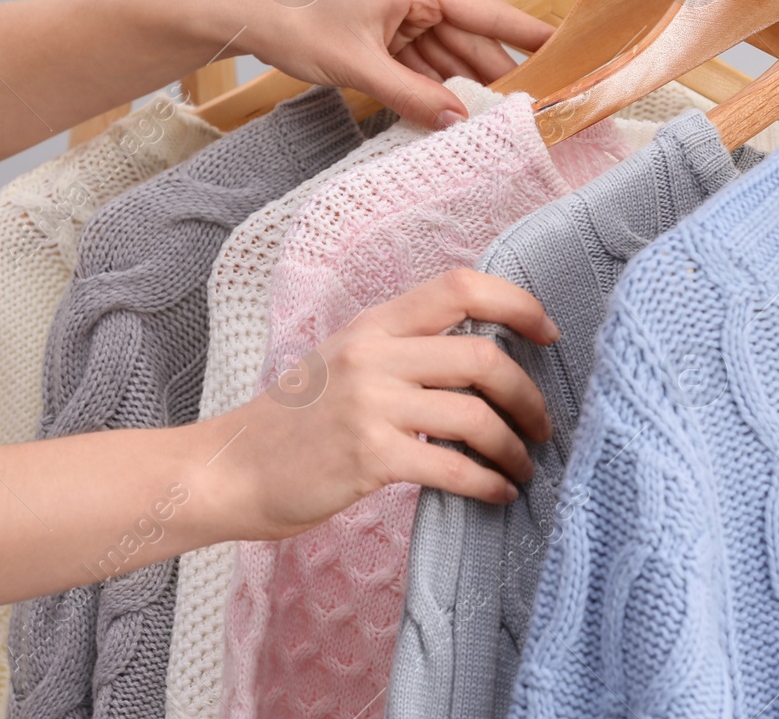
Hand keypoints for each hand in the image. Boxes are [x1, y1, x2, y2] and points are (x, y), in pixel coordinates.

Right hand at [215, 269, 557, 541]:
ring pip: (474, 414)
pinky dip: (487, 482)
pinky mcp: (368, 457)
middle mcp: (373, 355)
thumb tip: (483, 359)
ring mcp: (369, 405)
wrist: (229, 469)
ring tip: (523, 467)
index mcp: (374, 324)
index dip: (516, 303)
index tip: (548, 333)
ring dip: (513, 446)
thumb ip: (403, 351)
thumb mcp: (345, 361)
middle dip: (527, 393)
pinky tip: (499, 493)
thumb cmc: (296, 422)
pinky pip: (451, 466)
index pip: (459, 286)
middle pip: (480, 354)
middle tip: (542, 424)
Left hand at [241, 0, 554, 128]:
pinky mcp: (382, 18)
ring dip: (462, 81)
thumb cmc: (292, 21)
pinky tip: (450, 106)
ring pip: (445, 48)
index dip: (528, 35)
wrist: (241, 9)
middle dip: (495, 72)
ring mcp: (398, 1)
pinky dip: (431, 78)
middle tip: (531, 107)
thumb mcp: (359, 68)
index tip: (567, 49)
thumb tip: (458, 123)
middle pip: (470, 35)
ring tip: (495, 117)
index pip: (488, 12)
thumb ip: (413, 97)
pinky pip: (419, 52)